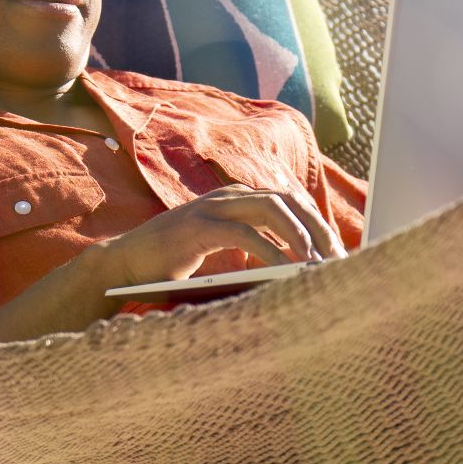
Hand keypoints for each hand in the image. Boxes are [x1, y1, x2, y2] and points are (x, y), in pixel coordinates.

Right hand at [86, 183, 346, 290]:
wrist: (123, 267)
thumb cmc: (174, 265)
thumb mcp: (222, 248)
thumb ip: (254, 244)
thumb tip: (301, 264)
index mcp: (235, 198)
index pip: (289, 201)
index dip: (317, 223)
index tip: (339, 252)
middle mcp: (226, 196)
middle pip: (287, 200)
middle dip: (317, 228)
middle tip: (338, 258)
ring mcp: (210, 208)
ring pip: (270, 209)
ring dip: (299, 235)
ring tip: (317, 262)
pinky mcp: (197, 227)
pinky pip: (244, 233)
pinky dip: (269, 250)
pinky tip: (284, 267)